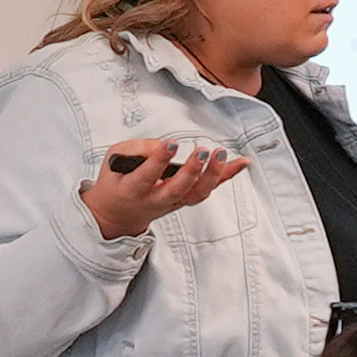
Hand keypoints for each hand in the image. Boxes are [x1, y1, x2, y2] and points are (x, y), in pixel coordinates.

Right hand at [78, 138, 246, 241]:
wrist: (120, 213)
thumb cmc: (118, 182)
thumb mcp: (115, 160)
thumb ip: (137, 149)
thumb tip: (165, 145)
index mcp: (133, 189)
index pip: (147, 175)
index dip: (159, 160)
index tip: (171, 144)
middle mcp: (156, 199)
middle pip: (178, 189)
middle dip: (191, 171)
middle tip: (202, 152)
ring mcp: (175, 202)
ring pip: (198, 193)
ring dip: (213, 174)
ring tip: (221, 154)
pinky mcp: (188, 199)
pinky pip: (209, 188)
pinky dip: (227, 175)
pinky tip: (242, 162)